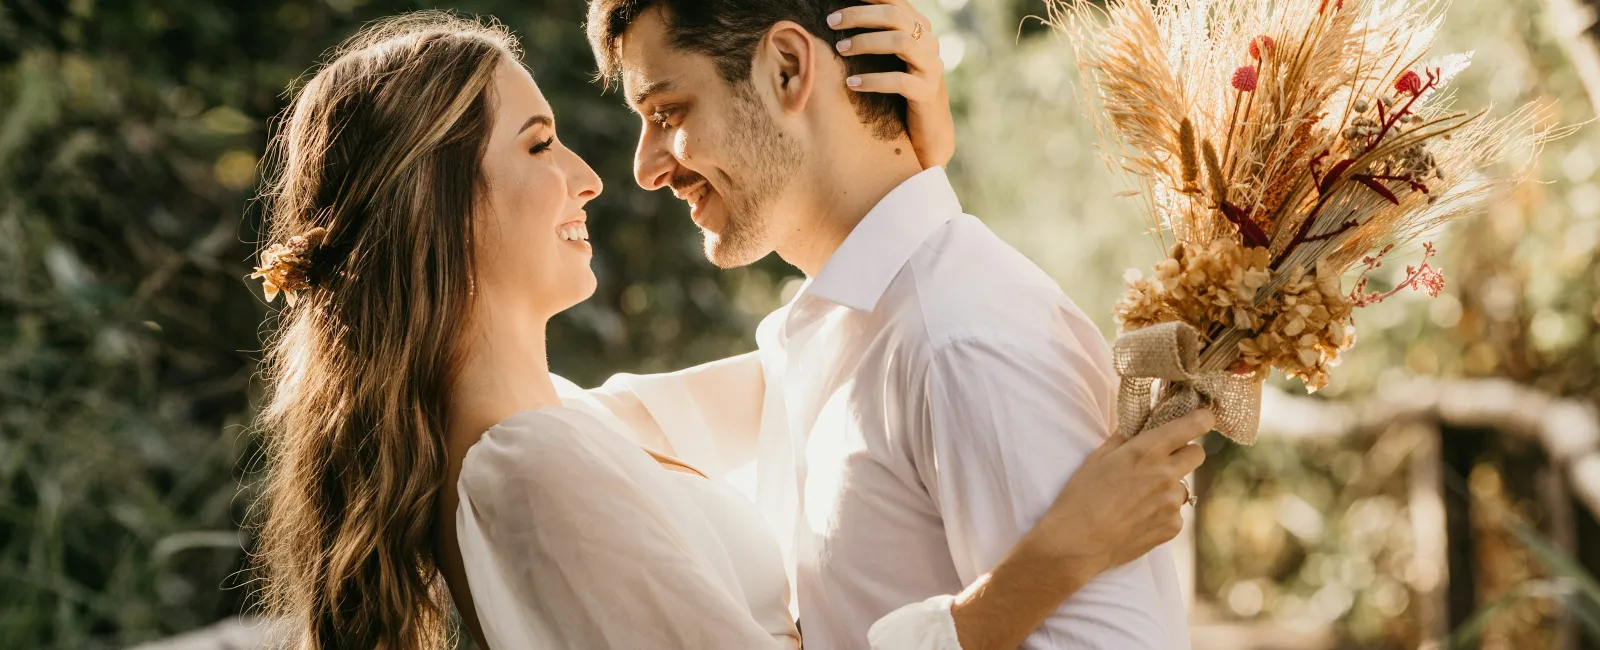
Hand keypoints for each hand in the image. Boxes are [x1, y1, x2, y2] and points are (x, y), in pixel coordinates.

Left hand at [829, 0, 954, 169]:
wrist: (928, 130)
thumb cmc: (901, 91)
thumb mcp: (891, 59)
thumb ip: (878, 36)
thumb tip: (840, 19)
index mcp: (920, 29)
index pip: (895, 1)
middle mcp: (930, 42)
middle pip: (895, 16)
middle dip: (859, 15)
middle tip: (831, 22)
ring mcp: (931, 67)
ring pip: (900, 42)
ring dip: (865, 42)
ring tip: (840, 49)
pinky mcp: (928, 93)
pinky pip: (900, 81)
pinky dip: (873, 80)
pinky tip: (852, 84)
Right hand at [1028, 409, 1213, 573]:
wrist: (1077, 542)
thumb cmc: (1081, 496)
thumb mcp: (1098, 457)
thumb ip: (1126, 437)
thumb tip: (1143, 424)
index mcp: (1146, 450)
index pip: (1193, 426)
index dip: (1202, 419)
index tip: (1203, 418)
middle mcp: (1165, 474)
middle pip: (1198, 453)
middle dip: (1185, 453)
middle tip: (1164, 461)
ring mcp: (1172, 503)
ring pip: (1184, 487)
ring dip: (1169, 488)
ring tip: (1139, 500)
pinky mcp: (1172, 527)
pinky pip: (1175, 513)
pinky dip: (1162, 513)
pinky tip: (1138, 519)